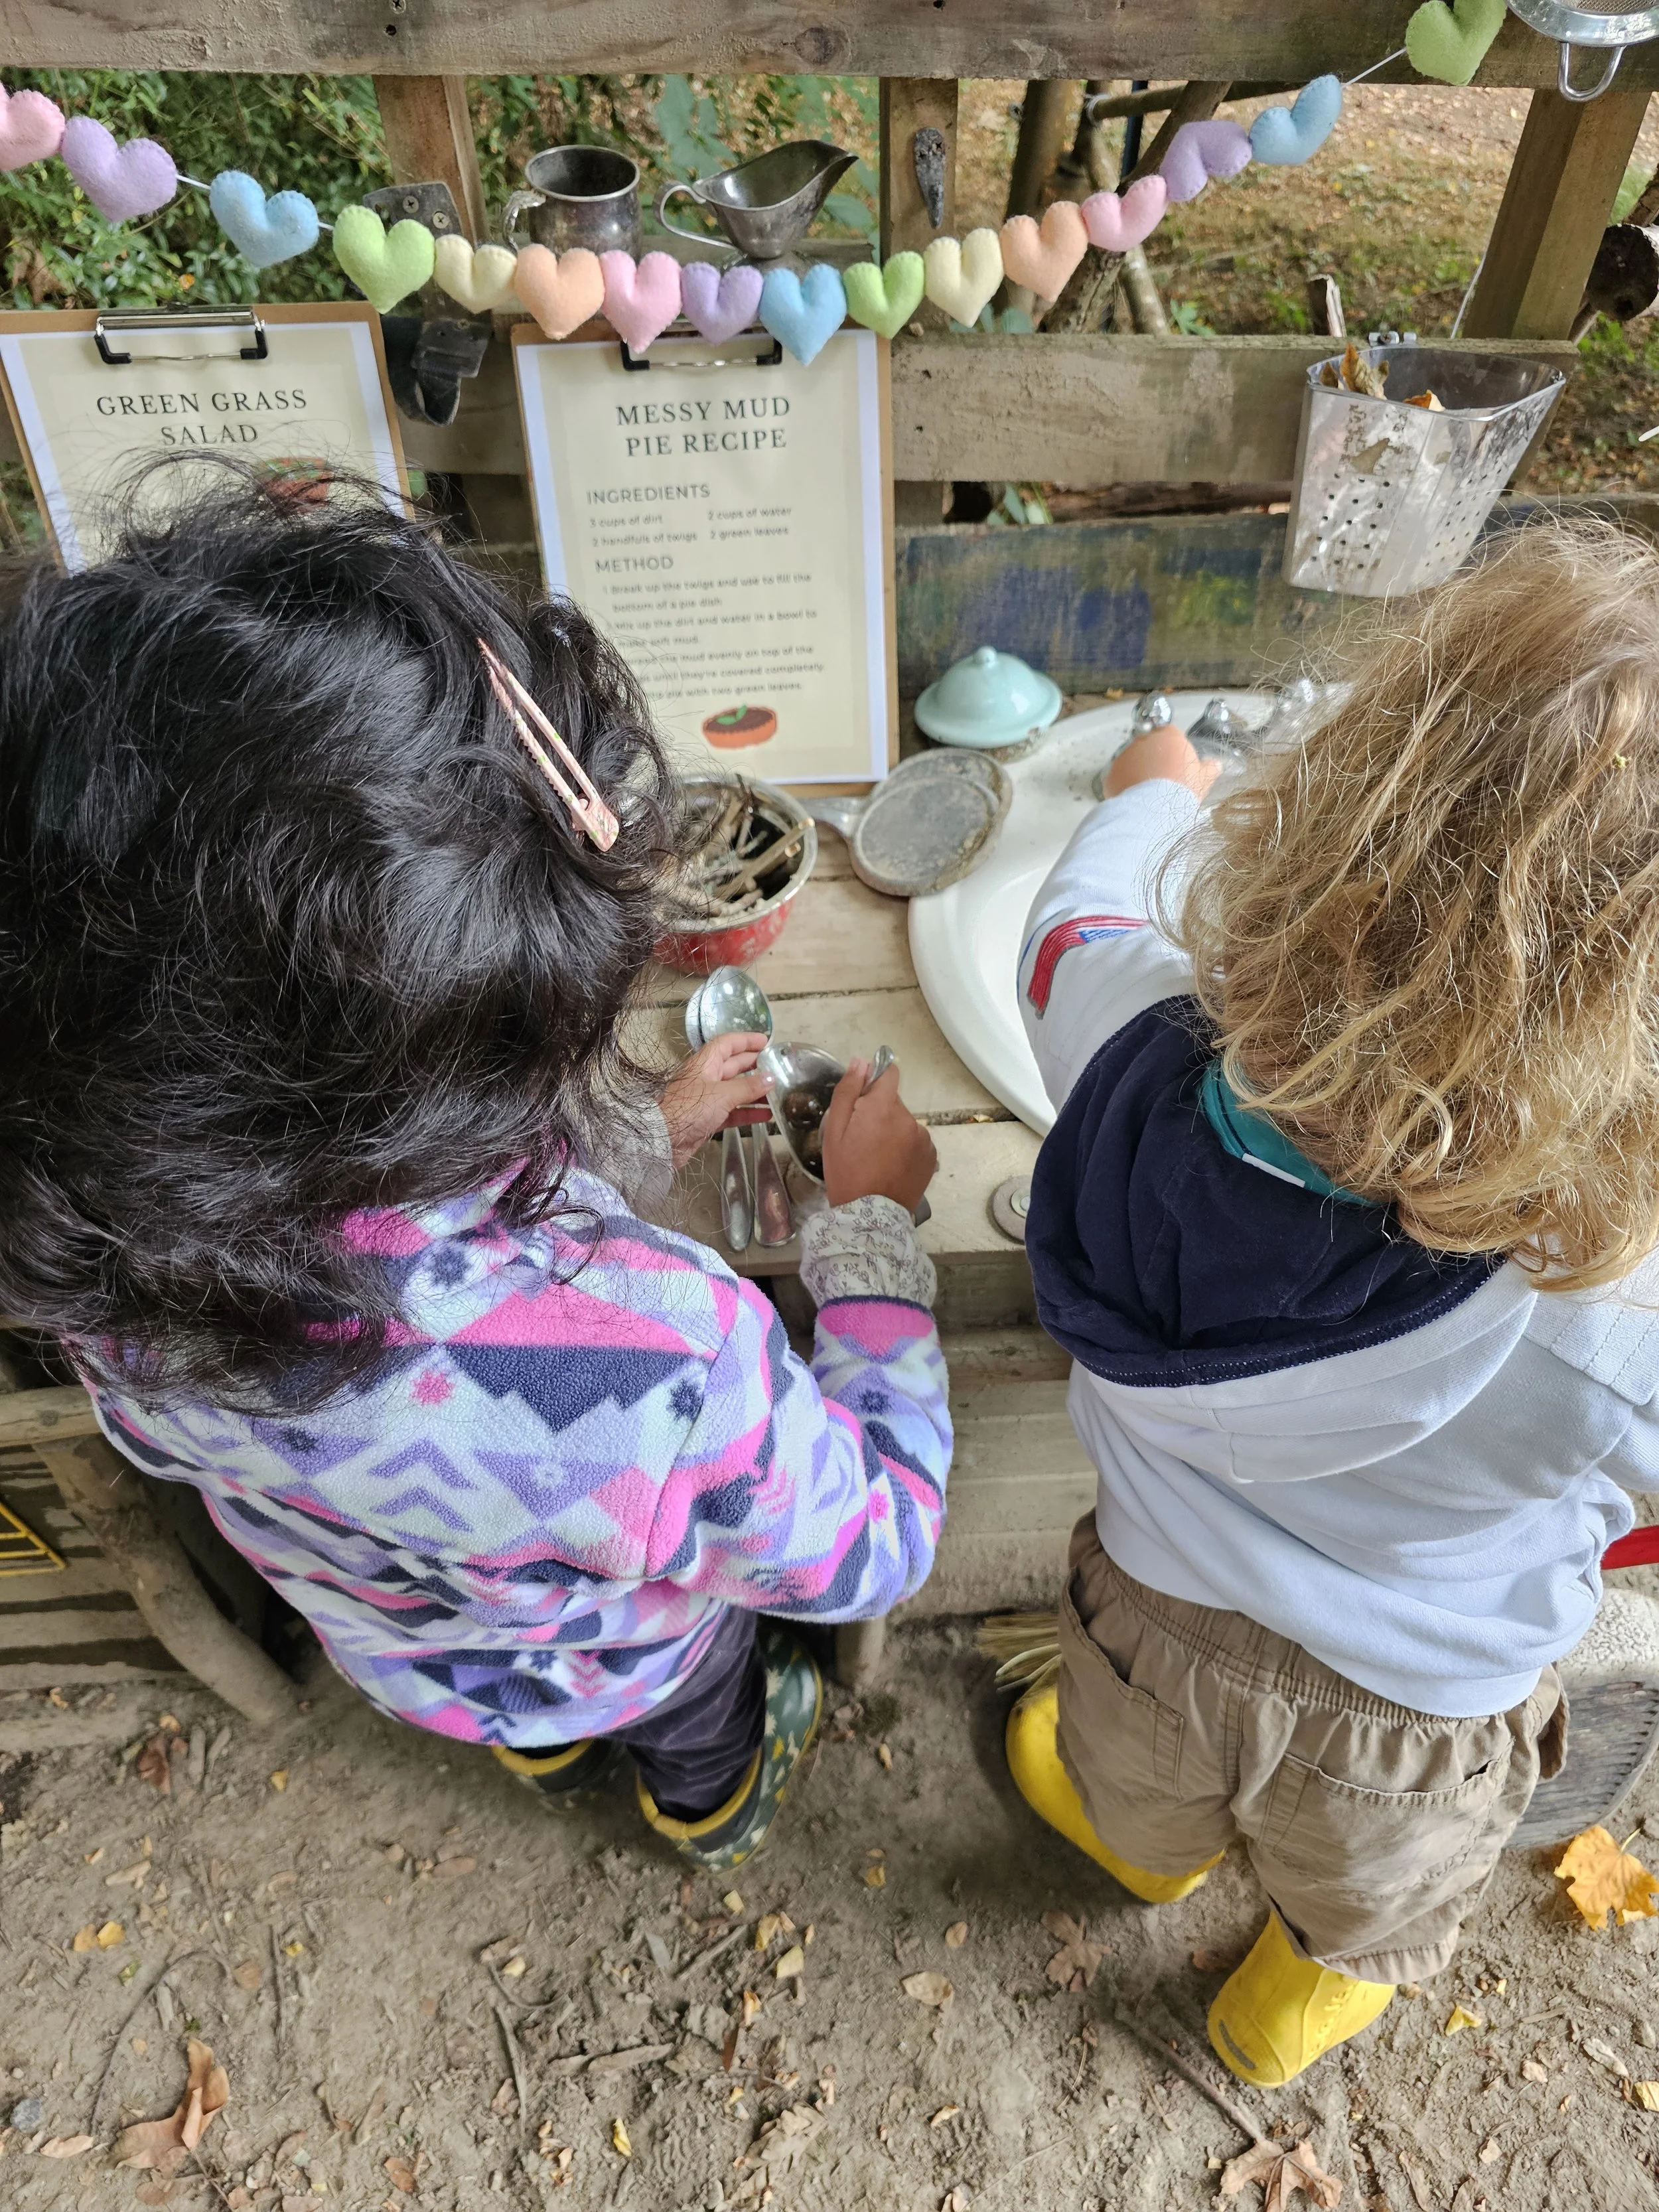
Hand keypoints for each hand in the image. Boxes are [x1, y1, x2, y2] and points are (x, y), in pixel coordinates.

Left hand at [661, 1032, 770, 1169]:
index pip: (727, 1044)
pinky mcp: (708, 1119)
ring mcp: (707, 1099)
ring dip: (755, 1091)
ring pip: (735, 1090)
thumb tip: (771, 1078)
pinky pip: (733, 1112)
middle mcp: (706, 1078)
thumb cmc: (689, 1109)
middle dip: (754, 1065)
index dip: (746, 1040)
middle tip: (776, 1066)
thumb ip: (748, 1087)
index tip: (766, 1041)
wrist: (663, 1139)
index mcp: (705, 1064)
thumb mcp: (722, 1094)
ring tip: (777, 1092)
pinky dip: (748, 1112)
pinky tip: (766, 1115)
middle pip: (733, 1066)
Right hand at [821, 1058, 936, 1212]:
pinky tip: (892, 1166)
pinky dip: (905, 1148)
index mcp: (883, 1107)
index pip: (889, 1073)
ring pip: (904, 1123)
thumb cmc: (846, 1172)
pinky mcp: (931, 1155)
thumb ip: (848, 1092)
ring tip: (877, 1157)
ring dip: (893, 1131)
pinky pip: (916, 1141)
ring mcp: (923, 1137)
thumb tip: (860, 1063)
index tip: (862, 1100)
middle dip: (879, 1112)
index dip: (874, 1082)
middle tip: (862, 1139)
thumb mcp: (834, 1131)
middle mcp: (908, 1117)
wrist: (871, 1215)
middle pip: (893, 1102)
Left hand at [1102, 724, 1221, 800]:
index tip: (1177, 765)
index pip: (1171, 734)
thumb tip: (1215, 766)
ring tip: (1151, 793)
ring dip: (1139, 773)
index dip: (1174, 750)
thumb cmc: (1181, 791)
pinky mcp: (1112, 773)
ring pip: (1133, 762)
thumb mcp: (1203, 779)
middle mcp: (1144, 740)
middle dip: (1155, 761)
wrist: (1154, 811)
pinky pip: (1120, 777)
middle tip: (1165, 781)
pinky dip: (1126, 786)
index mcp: (1168, 735)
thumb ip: (1209, 768)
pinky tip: (1137, 799)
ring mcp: (1125, 756)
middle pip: (1150, 747)